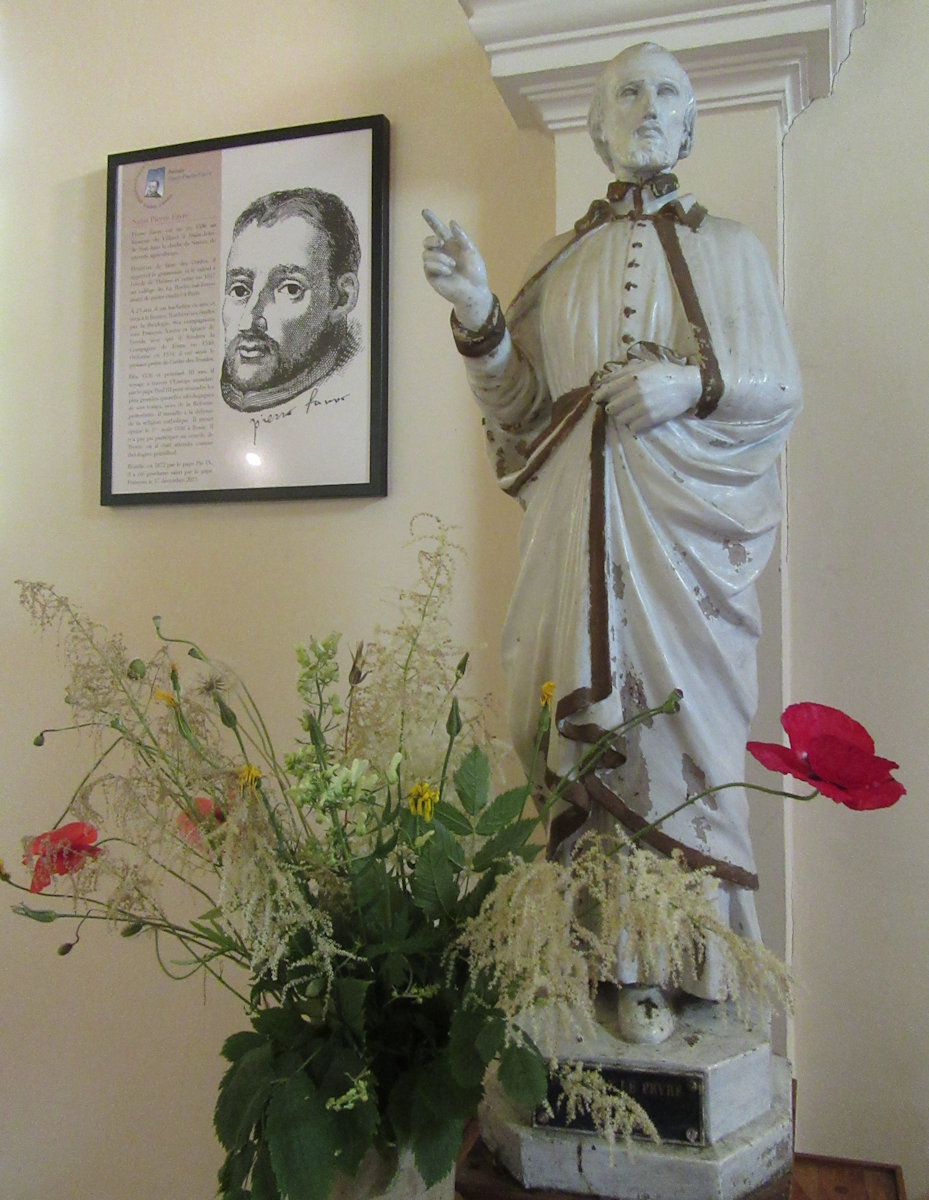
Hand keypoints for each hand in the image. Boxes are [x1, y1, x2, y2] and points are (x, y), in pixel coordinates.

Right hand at [422, 209, 493, 329]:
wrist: (475, 291)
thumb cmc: (475, 272)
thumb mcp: (471, 251)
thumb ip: (461, 237)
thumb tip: (451, 223)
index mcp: (450, 245)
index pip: (438, 230)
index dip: (431, 220)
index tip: (424, 210)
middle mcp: (441, 254)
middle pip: (427, 241)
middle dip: (431, 240)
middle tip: (441, 242)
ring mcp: (435, 265)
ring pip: (426, 254)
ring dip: (440, 258)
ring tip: (452, 265)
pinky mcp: (432, 276)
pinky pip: (428, 266)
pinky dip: (438, 266)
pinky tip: (448, 271)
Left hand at [593, 360, 701, 433]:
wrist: (688, 385)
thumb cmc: (665, 373)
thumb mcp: (644, 365)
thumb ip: (623, 371)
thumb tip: (603, 379)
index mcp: (633, 377)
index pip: (608, 390)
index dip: (599, 396)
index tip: (596, 399)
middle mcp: (636, 392)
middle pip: (611, 407)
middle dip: (613, 407)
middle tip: (619, 406)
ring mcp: (644, 406)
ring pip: (620, 419)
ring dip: (623, 417)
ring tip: (631, 412)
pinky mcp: (652, 418)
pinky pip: (632, 427)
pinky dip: (634, 425)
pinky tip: (639, 419)